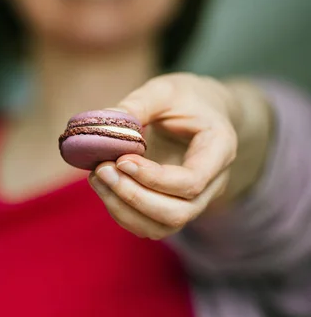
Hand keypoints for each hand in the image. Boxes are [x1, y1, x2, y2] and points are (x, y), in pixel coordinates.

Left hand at [88, 73, 271, 239]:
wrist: (202, 110)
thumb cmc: (185, 97)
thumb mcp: (164, 90)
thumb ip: (138, 104)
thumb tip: (102, 122)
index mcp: (219, 149)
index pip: (191, 181)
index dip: (153, 178)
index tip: (121, 159)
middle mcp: (212, 183)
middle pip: (178, 213)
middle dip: (133, 197)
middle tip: (101, 170)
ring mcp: (194, 200)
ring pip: (161, 226)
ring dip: (122, 208)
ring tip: (97, 176)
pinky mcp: (172, 206)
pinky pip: (148, 225)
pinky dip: (121, 212)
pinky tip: (103, 185)